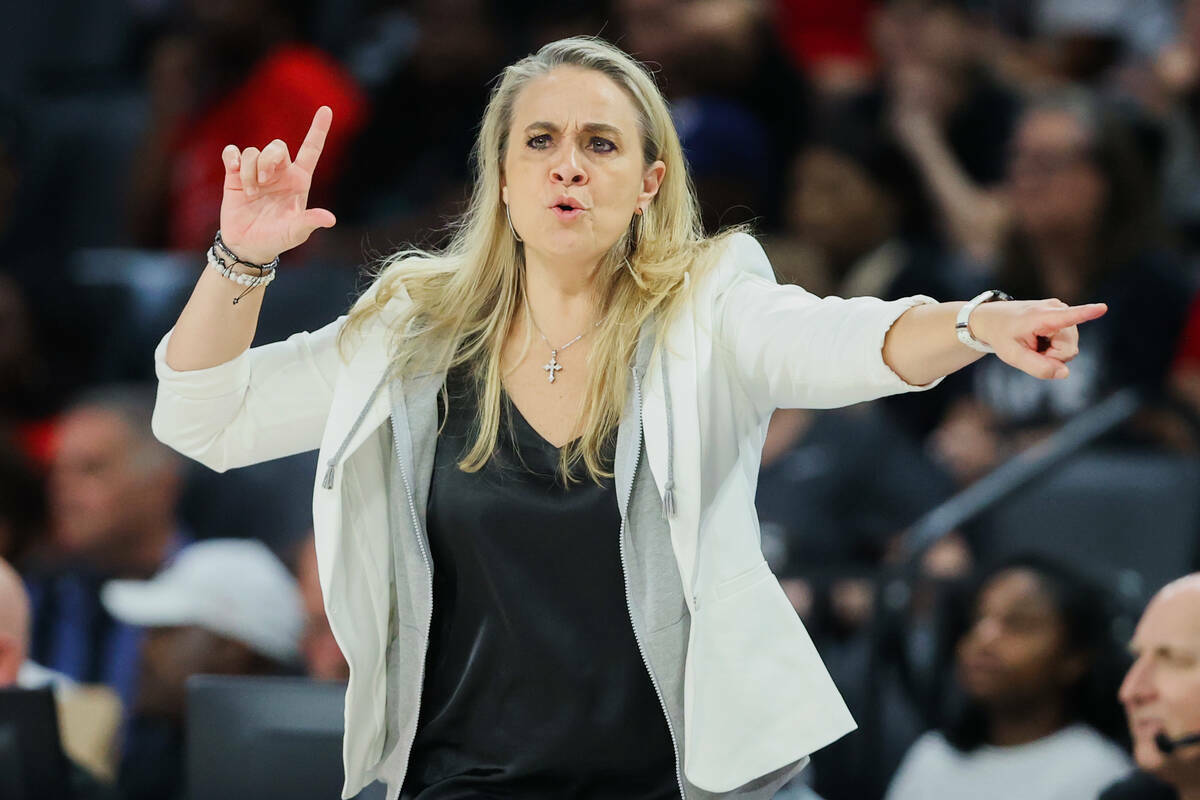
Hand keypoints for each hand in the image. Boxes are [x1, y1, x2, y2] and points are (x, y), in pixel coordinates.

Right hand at [218, 106, 336, 263]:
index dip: (318, 130)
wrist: (247, 246)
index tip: (326, 109)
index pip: (311, 150)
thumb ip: (310, 222)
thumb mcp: (295, 232)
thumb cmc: (277, 239)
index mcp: (299, 180)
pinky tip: (232, 169)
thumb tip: (330, 219)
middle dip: (269, 159)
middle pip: (277, 146)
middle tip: (263, 182)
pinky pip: (233, 152)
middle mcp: (279, 172)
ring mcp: (257, 172)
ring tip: (250, 194)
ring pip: (253, 152)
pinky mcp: (235, 174)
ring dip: (250, 171)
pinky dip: (232, 157)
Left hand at [969, 298, 1107, 379]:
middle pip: (1068, 350)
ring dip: (1052, 353)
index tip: (1103, 308)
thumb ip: (1037, 367)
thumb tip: (1064, 373)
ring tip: (1034, 343)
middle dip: (1051, 357)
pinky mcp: (1065, 316)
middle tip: (1031, 349)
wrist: (993, 319)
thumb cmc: (1002, 336)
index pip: (1068, 316)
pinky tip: (1040, 340)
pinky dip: (1054, 348)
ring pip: (1070, 349)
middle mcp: (1057, 309)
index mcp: (1042, 316)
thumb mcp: (1012, 356)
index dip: (1086, 313)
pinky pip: (1067, 344)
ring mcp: (1063, 311)